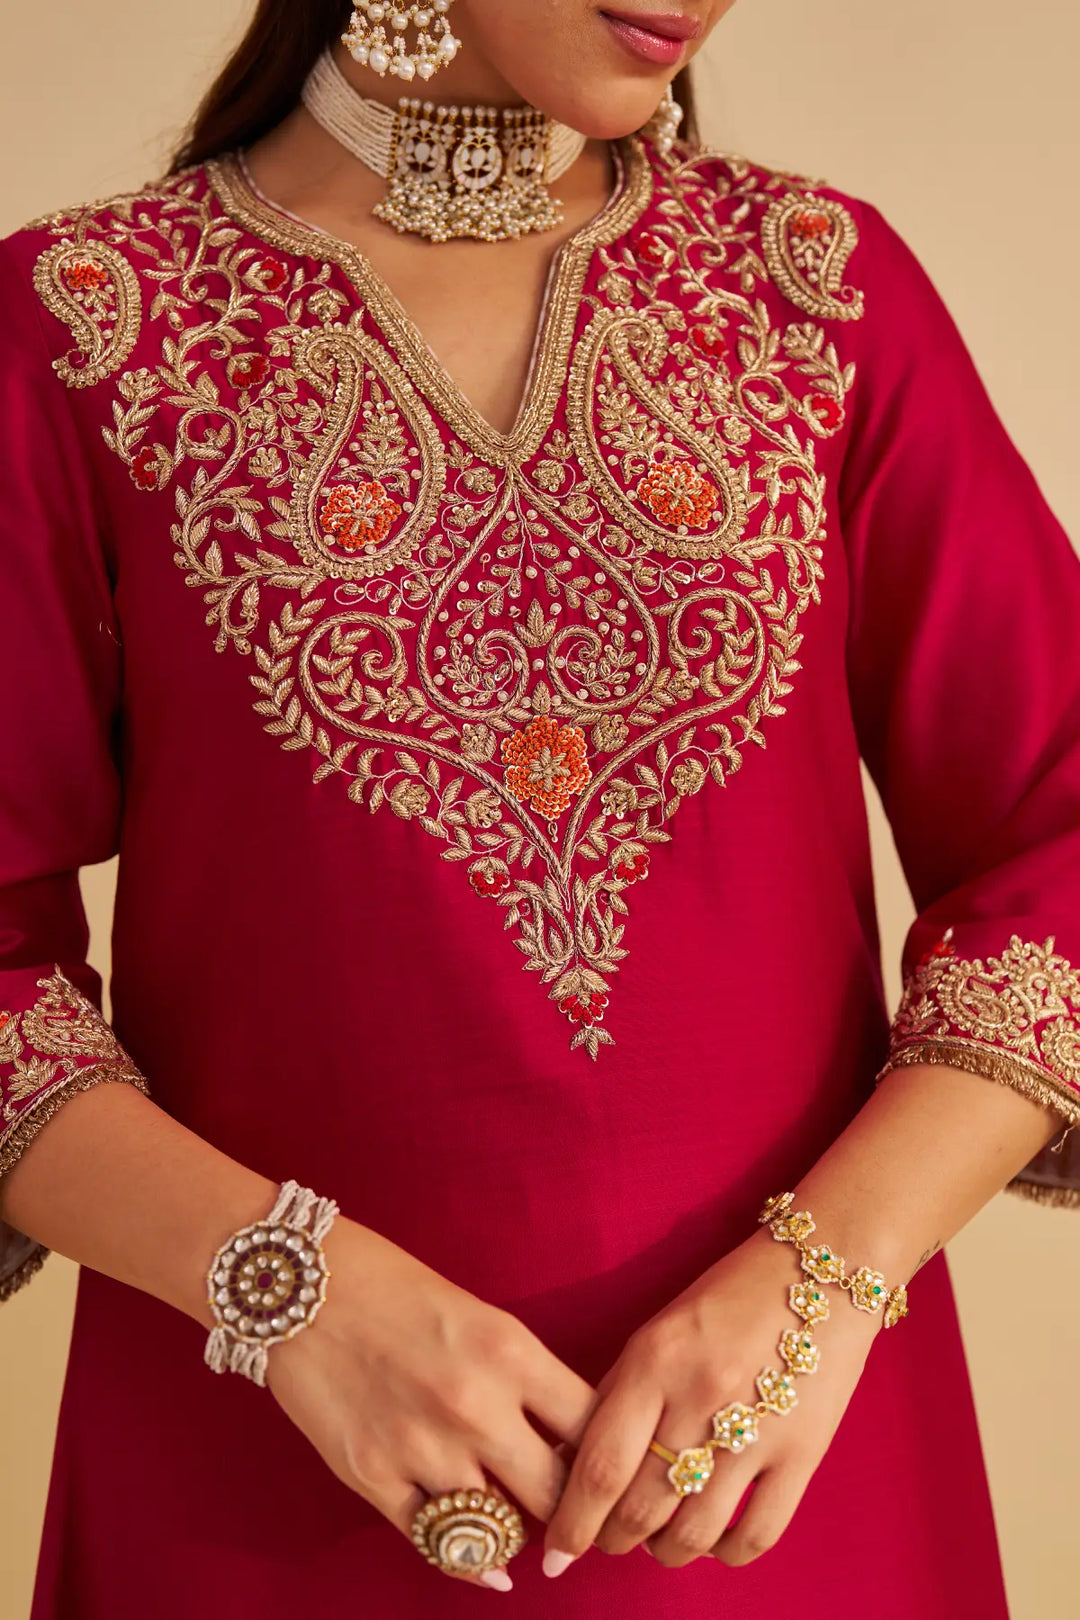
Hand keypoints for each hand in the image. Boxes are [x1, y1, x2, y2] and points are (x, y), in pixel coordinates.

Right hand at [265, 1216, 596, 1592]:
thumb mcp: (481, 1316)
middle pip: (556, 1494)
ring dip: (516, 1535)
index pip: (592, 1427)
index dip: (607, 1457)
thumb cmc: (396, 1287)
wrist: (302, 1284)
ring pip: (500, 1531)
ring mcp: (422, 1447)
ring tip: (523, 1528)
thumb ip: (524, 1375)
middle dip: (571, 1513)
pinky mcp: (373, 1477)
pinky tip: (489, 1565)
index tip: (608, 1471)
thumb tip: (567, 1438)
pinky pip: (439, 1546)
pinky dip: (471, 1562)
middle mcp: (474, 1406)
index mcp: (510, 1352)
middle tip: (576, 1520)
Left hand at [542, 1224, 882, 1575]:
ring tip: (656, 1541)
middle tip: (606, 1540)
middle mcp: (701, 1397)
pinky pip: (756, 1535)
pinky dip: (725, 1553)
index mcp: (655, 1361)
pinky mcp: (803, 1452)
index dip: (571, 1524)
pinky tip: (712, 1540)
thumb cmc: (730, 1297)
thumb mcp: (659, 1331)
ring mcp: (756, 1428)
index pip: (599, 1467)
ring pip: (693, 1533)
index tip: (555, 1554)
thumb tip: (572, 1461)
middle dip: (612, 1541)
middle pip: (640, 1509)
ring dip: (664, 1552)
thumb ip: (617, 1394)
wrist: (823, 1270)